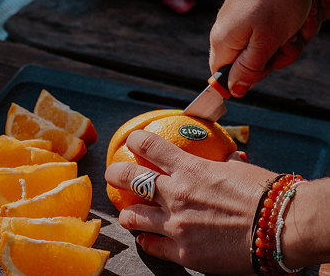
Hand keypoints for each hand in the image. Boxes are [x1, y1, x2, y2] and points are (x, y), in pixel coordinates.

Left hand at [105, 130, 275, 273]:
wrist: (281, 227)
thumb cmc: (263, 194)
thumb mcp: (237, 169)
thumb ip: (219, 165)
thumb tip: (223, 160)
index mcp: (190, 169)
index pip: (150, 147)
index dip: (135, 141)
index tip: (131, 140)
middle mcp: (177, 194)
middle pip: (131, 179)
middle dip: (115, 174)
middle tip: (112, 174)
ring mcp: (177, 224)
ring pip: (134, 217)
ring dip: (127, 214)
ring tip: (127, 214)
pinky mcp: (183, 252)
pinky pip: (153, 246)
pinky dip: (146, 241)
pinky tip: (146, 239)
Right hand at [209, 0, 329, 96]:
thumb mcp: (266, 41)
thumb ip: (249, 70)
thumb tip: (233, 91)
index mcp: (223, 42)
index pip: (226, 76)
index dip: (250, 76)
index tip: (269, 63)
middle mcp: (231, 31)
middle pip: (256, 62)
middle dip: (282, 53)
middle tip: (290, 36)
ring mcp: (248, 18)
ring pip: (275, 44)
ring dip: (297, 34)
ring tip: (301, 15)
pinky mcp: (263, 8)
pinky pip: (282, 27)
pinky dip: (299, 20)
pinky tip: (305, 5)